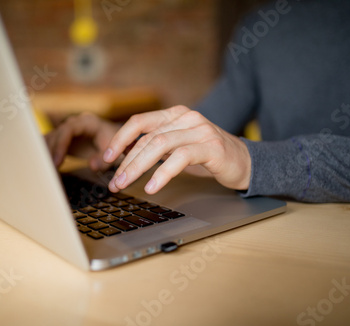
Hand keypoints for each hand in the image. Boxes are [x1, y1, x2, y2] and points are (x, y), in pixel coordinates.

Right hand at [45, 112, 119, 170]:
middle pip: (56, 135)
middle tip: (48, 170)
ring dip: (46, 155)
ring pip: (50, 139)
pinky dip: (46, 156)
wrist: (110, 137)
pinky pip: (50, 145)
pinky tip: (44, 169)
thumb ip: (103, 159)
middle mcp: (74, 123)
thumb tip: (92, 167)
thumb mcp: (113, 150)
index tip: (57, 161)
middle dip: (50, 152)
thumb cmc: (112, 141)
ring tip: (46, 172)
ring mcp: (66, 130)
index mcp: (87, 122)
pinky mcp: (62, 138)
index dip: (61, 145)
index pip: (68, 130)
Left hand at [102, 105, 251, 193]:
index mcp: (174, 115)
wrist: (243, 162)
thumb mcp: (177, 148)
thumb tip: (122, 159)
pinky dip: (163, 173)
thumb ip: (154, 148)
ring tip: (126, 184)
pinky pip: (181, 158)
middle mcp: (186, 117)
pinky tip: (152, 187)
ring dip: (138, 167)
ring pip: (160, 145)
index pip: (140, 122)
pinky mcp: (211, 147)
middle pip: (147, 137)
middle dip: (126, 161)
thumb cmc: (206, 156)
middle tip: (114, 181)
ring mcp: (200, 130)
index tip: (105, 158)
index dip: (119, 139)